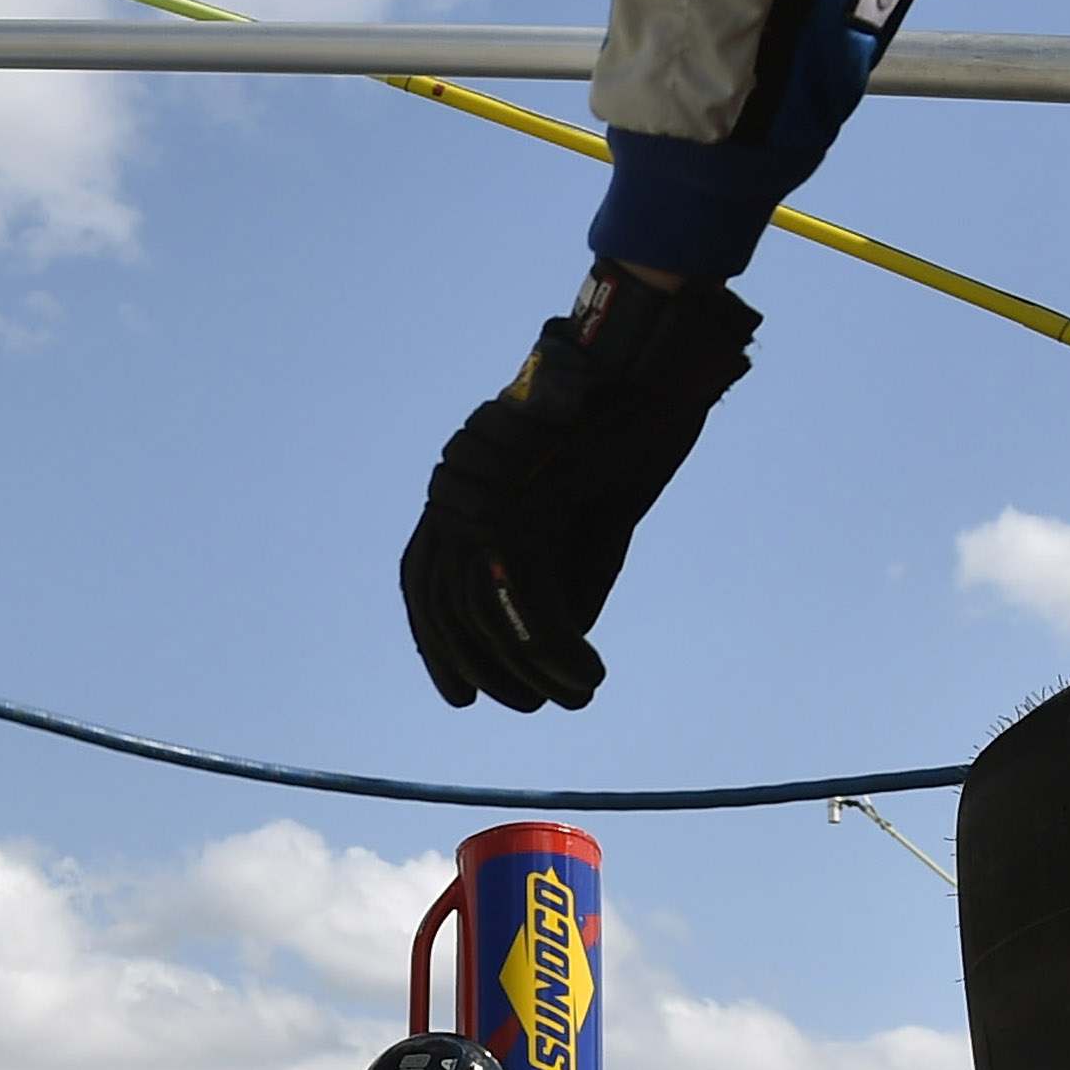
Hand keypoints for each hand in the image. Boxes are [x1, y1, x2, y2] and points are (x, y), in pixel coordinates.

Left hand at [401, 266, 760, 711]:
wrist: (646, 363)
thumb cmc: (618, 423)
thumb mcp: (583, 505)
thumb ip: (562, 565)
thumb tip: (555, 637)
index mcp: (461, 487)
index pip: (423, 583)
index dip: (436, 642)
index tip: (460, 690)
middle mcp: (459, 498)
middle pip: (445, 609)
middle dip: (475, 667)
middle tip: (517, 706)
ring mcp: (488, 504)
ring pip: (488, 616)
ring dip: (528, 671)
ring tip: (572, 697)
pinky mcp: (530, 512)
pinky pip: (533, 604)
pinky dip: (561, 652)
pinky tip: (590, 676)